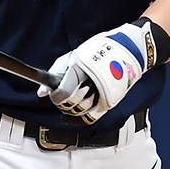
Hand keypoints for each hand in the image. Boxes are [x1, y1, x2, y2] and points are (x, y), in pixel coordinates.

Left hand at [38, 21, 154, 123]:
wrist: (128, 51)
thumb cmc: (98, 51)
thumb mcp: (74, 57)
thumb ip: (56, 73)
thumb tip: (41, 92)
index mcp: (80, 70)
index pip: (62, 94)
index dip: (56, 96)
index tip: (54, 94)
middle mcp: (91, 84)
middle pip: (70, 105)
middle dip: (65, 101)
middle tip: (67, 92)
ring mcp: (102, 94)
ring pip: (79, 111)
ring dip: (75, 106)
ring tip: (79, 94)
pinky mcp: (109, 103)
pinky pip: (90, 117)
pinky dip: (83, 115)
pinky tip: (81, 106)